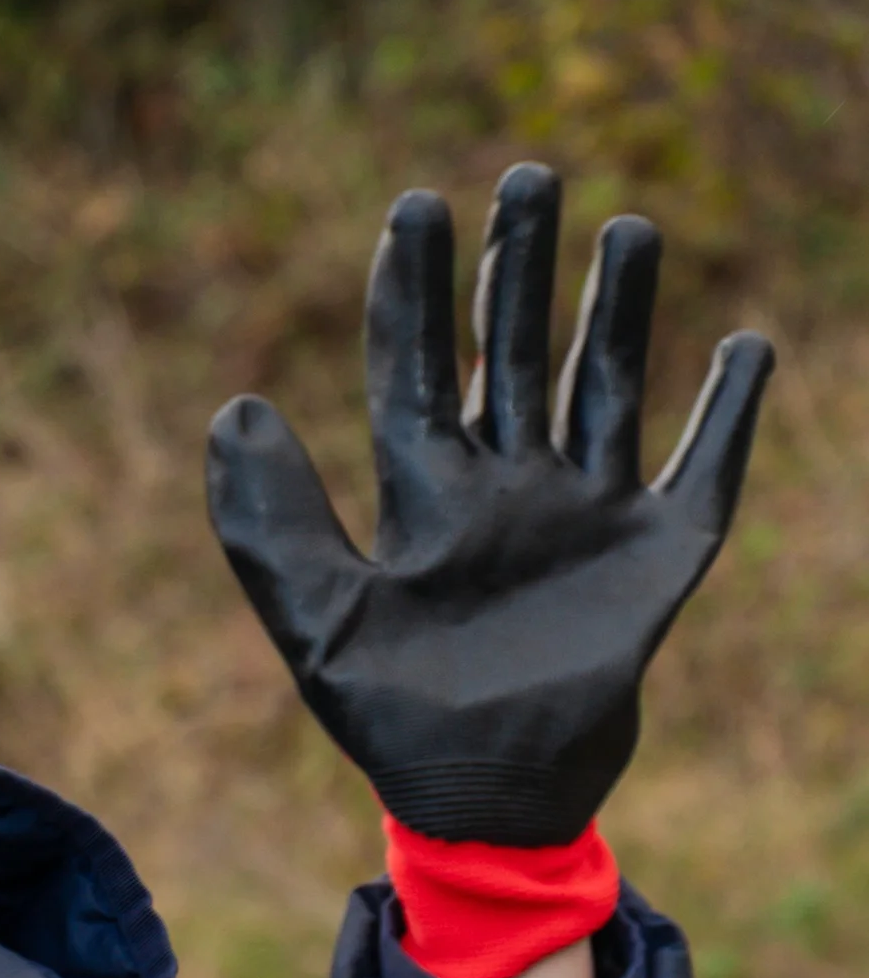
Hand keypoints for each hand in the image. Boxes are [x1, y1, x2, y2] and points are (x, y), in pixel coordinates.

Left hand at [205, 165, 772, 847]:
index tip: (412, 204)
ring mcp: (583, 517)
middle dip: (519, 266)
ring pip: (603, 385)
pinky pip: (702, 467)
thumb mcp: (316, 624)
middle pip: (511, 352)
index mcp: (425, 499)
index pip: (414, 370)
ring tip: (626, 226)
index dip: (411, 291)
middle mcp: (505, 491)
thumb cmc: (393, 723)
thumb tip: (232, 404)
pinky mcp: (656, 556)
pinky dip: (729, 411)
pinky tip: (746, 344)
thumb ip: (270, 525)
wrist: (485, 804)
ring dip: (618, 309)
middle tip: (528, 174)